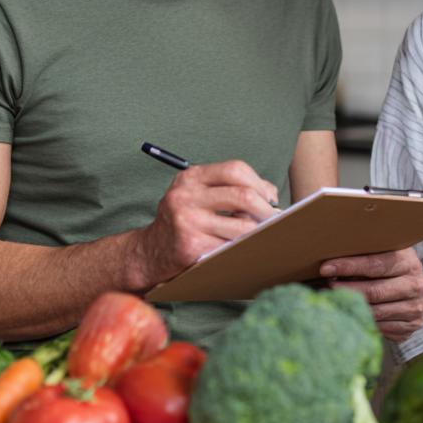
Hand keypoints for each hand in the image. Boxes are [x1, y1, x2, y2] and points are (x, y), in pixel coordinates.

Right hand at [141, 161, 277, 283]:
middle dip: (266, 208)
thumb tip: (271, 194)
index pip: (235, 169)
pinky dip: (242, 247)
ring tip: (259, 234)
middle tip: (273, 219)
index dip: (259, 183)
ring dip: (258, 231)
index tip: (268, 198)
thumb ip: (233, 189)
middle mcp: (186, 195)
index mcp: (191, 177)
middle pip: (243, 194)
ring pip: (243, 225)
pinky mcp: (191, 246)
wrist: (149, 252)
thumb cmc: (183, 221)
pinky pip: (232, 245)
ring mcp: (188, 221)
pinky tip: (240, 247)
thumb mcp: (200, 196)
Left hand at [319, 248, 422, 342]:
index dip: (349, 266)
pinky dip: (364, 321)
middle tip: (325, 288)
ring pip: (376, 312)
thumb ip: (363, 258)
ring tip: (334, 302)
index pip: (376, 264)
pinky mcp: (412, 326)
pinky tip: (351, 315)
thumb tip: (330, 266)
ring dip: (352, 308)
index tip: (326, 268)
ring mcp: (416, 307)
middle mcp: (416, 285)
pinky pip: (382, 327)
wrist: (416, 289)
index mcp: (408, 262)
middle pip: (375, 291)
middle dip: (346, 290)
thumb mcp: (383, 255)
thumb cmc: (391, 269)